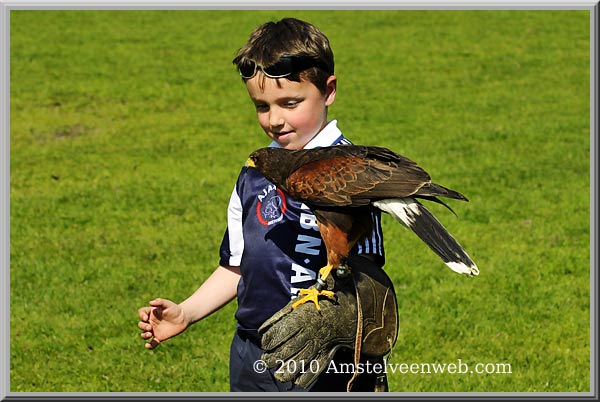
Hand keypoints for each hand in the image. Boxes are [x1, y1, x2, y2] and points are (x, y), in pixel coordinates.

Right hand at [137, 298, 187, 348]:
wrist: (183, 318)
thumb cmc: (175, 309)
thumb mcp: (168, 304)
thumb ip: (160, 302)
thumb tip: (150, 302)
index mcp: (151, 313)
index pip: (141, 313)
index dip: (141, 315)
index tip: (146, 318)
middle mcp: (150, 322)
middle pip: (140, 324)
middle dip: (143, 326)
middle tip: (150, 327)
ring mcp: (154, 330)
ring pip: (144, 334)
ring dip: (144, 335)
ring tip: (150, 334)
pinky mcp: (159, 338)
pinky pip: (152, 343)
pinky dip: (149, 346)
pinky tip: (148, 346)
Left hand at [259, 274, 357, 388]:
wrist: (342, 311)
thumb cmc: (314, 306)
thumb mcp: (296, 304)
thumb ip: (278, 317)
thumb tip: (262, 330)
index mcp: (301, 318)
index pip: (282, 331)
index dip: (270, 339)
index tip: (264, 344)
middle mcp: (310, 332)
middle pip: (289, 348)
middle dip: (274, 357)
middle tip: (265, 362)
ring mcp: (319, 343)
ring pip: (302, 360)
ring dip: (288, 370)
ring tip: (278, 375)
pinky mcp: (327, 352)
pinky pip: (317, 367)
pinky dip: (307, 377)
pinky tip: (296, 380)